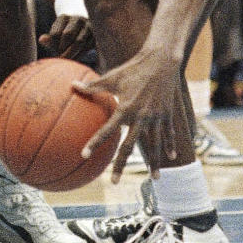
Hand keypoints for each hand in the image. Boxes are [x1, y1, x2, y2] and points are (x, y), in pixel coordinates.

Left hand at [39, 15, 93, 59]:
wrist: (81, 28)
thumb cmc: (63, 35)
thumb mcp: (55, 35)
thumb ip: (48, 39)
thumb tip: (41, 40)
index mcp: (63, 17)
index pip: (56, 33)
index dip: (53, 44)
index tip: (54, 51)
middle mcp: (77, 19)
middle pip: (68, 35)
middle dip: (63, 49)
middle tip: (60, 58)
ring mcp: (88, 26)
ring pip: (79, 42)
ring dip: (72, 53)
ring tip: (68, 60)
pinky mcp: (96, 34)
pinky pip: (88, 46)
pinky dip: (81, 54)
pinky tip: (76, 58)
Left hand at [73, 47, 188, 181]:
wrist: (161, 61)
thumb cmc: (133, 68)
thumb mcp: (111, 76)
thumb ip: (93, 86)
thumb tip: (72, 85)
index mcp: (125, 109)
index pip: (106, 130)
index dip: (94, 142)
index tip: (84, 155)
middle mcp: (141, 117)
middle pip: (130, 147)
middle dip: (121, 165)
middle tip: (113, 182)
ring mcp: (156, 117)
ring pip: (155, 145)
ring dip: (154, 163)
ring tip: (155, 180)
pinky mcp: (168, 115)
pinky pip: (169, 134)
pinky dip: (170, 145)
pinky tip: (170, 158)